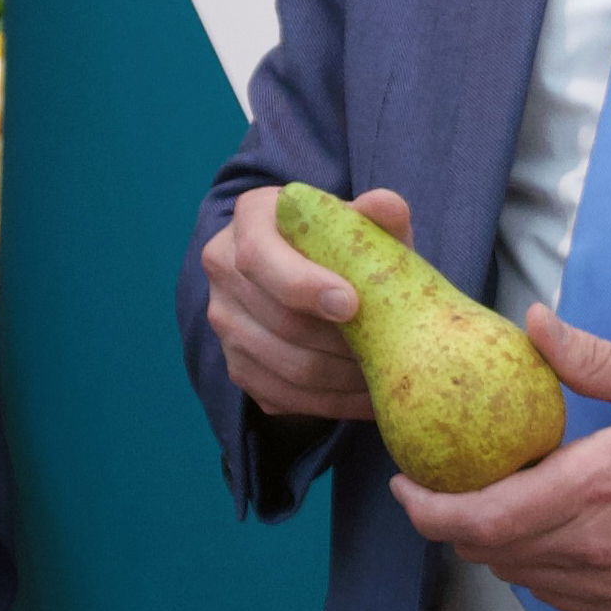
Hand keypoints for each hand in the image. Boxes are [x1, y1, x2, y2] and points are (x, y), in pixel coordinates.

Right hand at [199, 182, 399, 425]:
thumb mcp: (359, 221)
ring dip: (341, 378)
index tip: (352, 305)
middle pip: (278, 320)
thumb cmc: (340, 240)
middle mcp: (223, 266)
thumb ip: (376, 214)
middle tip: (388, 351)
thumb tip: (387, 206)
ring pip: (285, 366)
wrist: (311, 269)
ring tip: (385, 377)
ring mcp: (225, 320)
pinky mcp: (236, 364)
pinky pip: (282, 396)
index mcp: (250, 219)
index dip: (303, 285)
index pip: (260, 257)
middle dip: (339, 342)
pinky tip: (366, 398)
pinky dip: (330, 404)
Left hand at [391, 314, 610, 610]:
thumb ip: (592, 359)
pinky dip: (531, 564)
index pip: (479, 518)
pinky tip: (546, 527)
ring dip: (490, 542)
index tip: (405, 482)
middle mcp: (594, 549)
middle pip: (484, 552)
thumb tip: (534, 322)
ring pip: (515, 575)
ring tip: (495, 498)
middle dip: (450, 521)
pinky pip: (553, 594)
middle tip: (442, 482)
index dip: (427, 508)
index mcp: (595, 489)